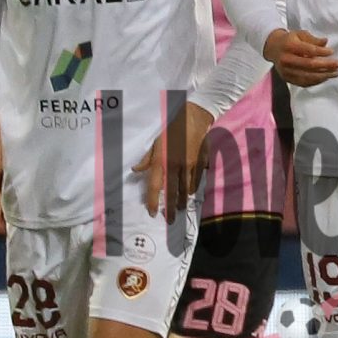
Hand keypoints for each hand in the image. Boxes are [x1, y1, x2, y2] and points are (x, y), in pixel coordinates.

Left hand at [137, 101, 213, 216]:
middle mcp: (175, 166)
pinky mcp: (201, 163)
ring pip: (186, 189)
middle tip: (170, 220)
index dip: (153, 201)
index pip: (155, 186)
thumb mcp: (156, 143)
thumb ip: (147, 159)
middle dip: (171, 209)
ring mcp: (190, 166)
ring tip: (181, 207)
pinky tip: (190, 193)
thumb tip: (136, 170)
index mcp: (162, 161)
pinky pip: (197, 181)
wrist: (194, 118)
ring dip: (183, 200)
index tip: (153, 212)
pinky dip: (192, 188)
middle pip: (173, 193)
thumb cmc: (172, 129)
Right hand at [264, 27, 337, 86]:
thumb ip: (313, 39)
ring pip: (308, 76)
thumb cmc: (289, 40)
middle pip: (310, 65)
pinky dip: (316, 81)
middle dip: (326, 65)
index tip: (332, 51)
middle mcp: (286, 59)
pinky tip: (325, 77)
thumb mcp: (300, 34)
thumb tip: (326, 42)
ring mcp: (286, 71)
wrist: (273, 48)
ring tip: (335, 73)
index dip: (322, 52)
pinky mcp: (287, 79)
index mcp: (289, 46)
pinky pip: (304, 82)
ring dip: (324, 75)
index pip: (309, 50)